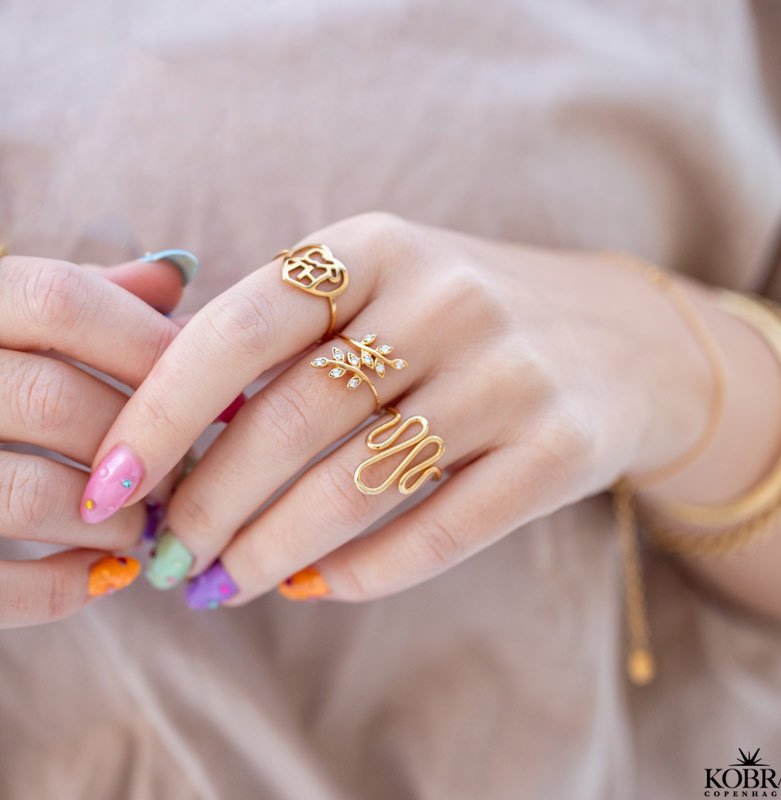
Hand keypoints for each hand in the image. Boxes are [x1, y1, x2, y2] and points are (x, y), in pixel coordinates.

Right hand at [0, 251, 190, 626]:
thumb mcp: (11, 320)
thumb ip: (85, 300)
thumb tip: (174, 275)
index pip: (59, 299)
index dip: (147, 344)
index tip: (212, 387)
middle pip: (57, 401)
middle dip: (145, 446)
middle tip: (185, 474)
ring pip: (31, 496)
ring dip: (112, 522)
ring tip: (144, 525)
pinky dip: (64, 589)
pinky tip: (101, 574)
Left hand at [87, 213, 711, 606]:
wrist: (619, 340)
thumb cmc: (467, 319)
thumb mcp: (380, 290)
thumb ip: (290, 345)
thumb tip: (180, 446)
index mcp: (377, 244)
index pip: (242, 326)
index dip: (162, 412)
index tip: (111, 485)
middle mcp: (446, 298)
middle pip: (294, 419)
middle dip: (212, 503)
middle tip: (170, 559)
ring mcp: (510, 373)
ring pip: (361, 484)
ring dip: (275, 549)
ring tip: (225, 585)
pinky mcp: (560, 447)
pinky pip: (441, 530)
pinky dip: (364, 572)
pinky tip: (317, 586)